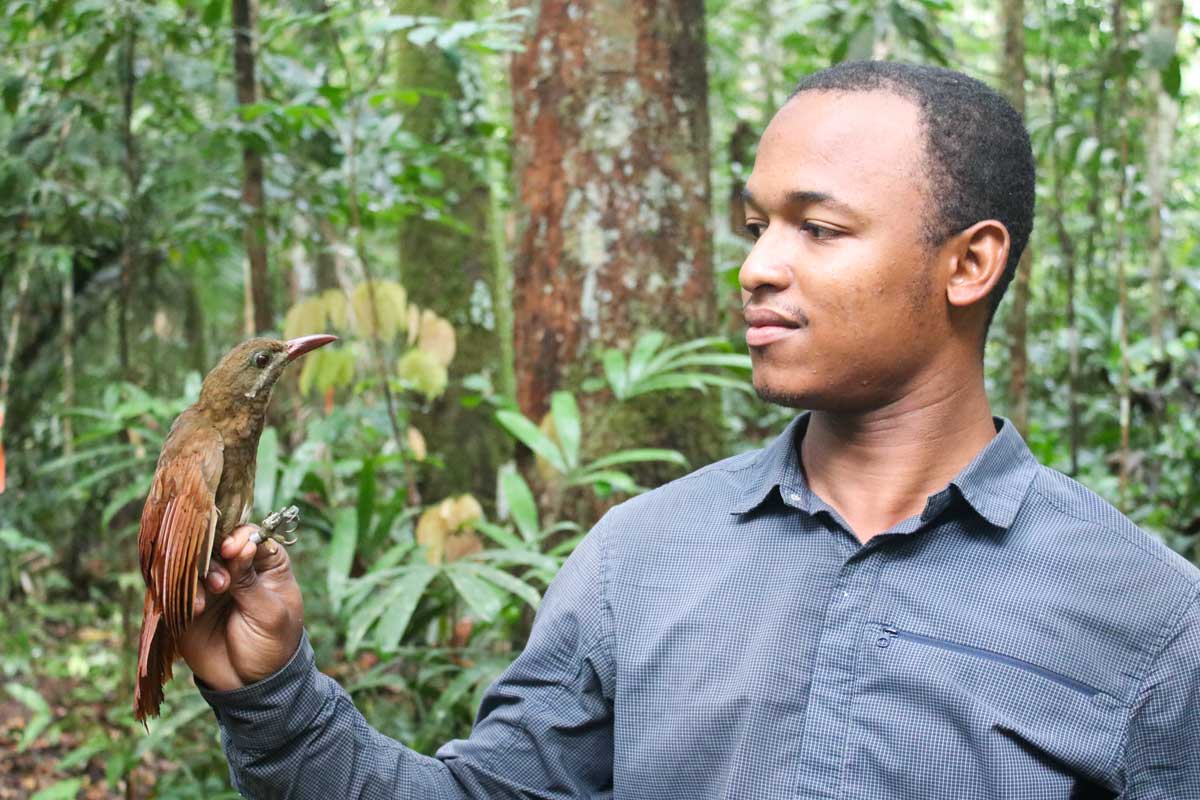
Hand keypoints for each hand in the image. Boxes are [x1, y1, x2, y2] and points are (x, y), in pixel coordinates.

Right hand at [177, 524, 304, 691]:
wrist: (252, 685)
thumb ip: (251, 581)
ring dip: (199, 575)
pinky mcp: (189, 604)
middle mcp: (236, 568)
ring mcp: (211, 585)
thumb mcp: (270, 613)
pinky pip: (178, 588)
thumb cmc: (273, 645)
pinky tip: (196, 609)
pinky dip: (184, 594)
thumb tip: (242, 544)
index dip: (238, 537)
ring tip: (209, 599)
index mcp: (266, 563)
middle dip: (215, 557)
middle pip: (216, 544)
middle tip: (222, 583)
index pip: (249, 535)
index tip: (232, 549)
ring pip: (195, 564)